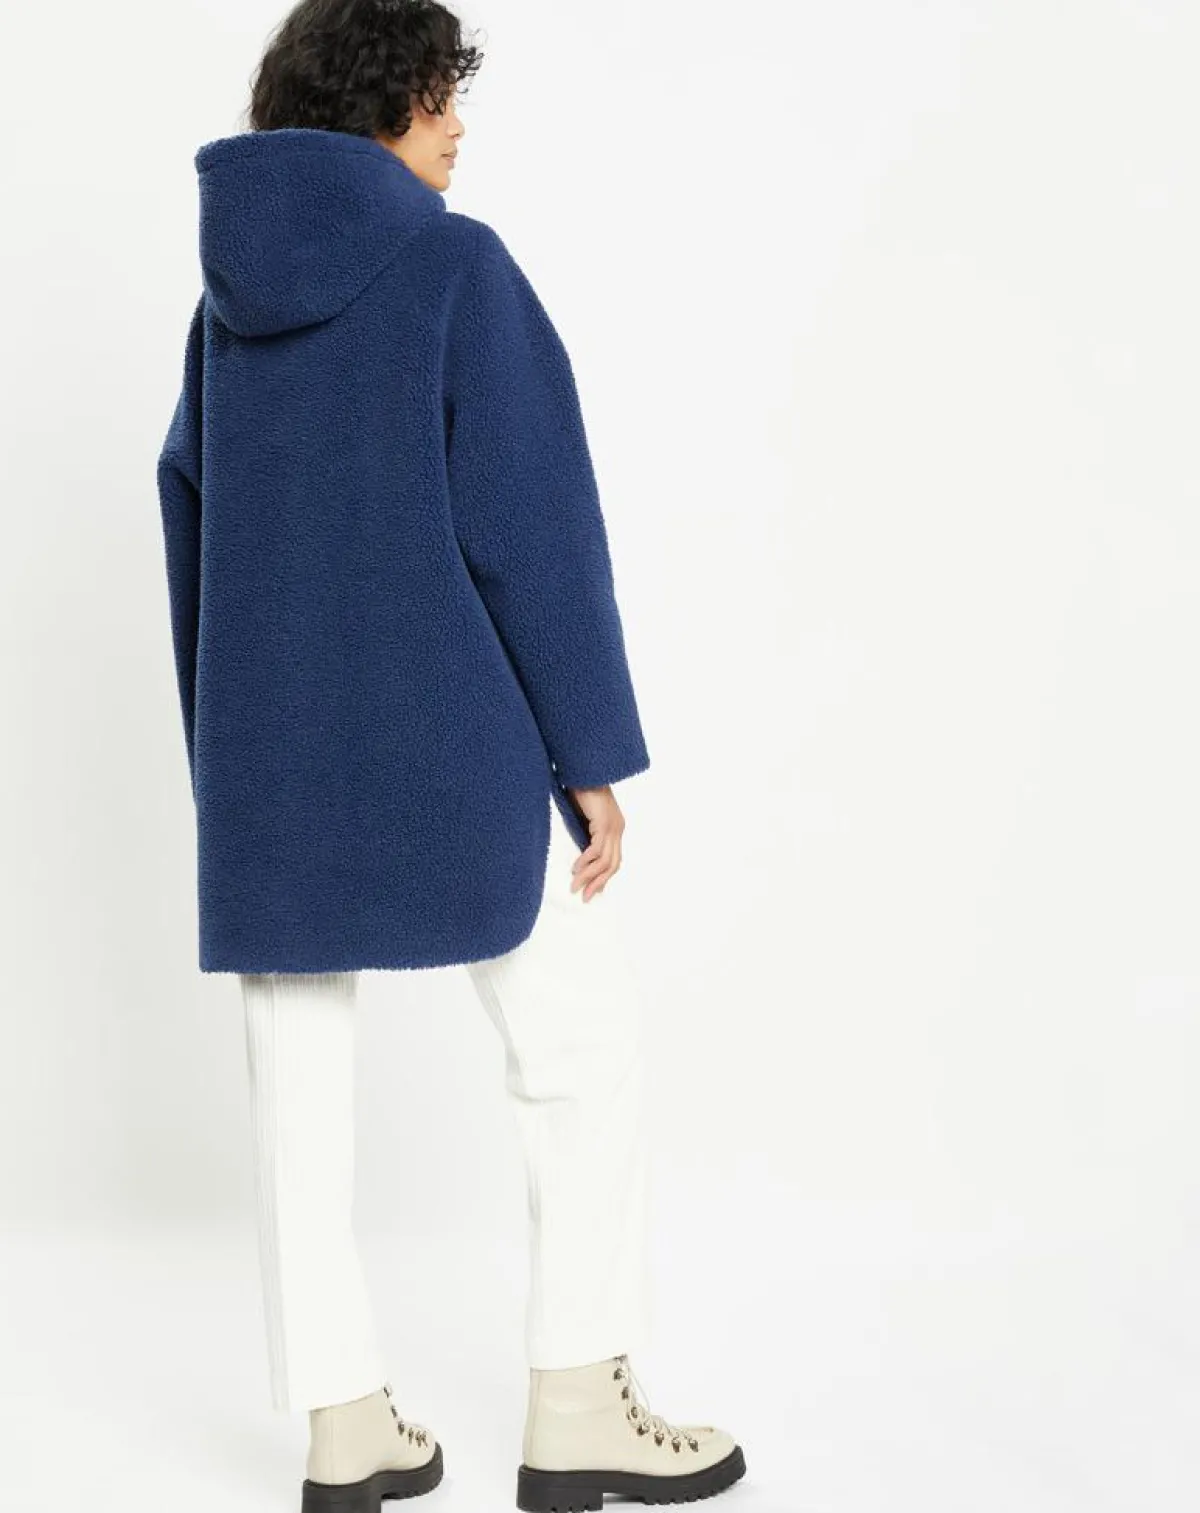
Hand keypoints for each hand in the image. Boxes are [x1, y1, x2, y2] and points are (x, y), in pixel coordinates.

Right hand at [565, 785, 625, 900]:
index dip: (603, 878)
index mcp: (615, 829)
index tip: (592, 891)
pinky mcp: (604, 823)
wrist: (584, 771)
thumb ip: (585, 834)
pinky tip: (576, 869)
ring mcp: (612, 827)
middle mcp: (617, 830)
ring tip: (576, 887)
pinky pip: (596, 849)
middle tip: (585, 898)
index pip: (613, 860)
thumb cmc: (581, 790)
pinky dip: (586, 861)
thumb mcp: (583, 818)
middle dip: (597, 883)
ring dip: (589, 877)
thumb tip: (578, 854)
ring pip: (604, 861)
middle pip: (612, 865)